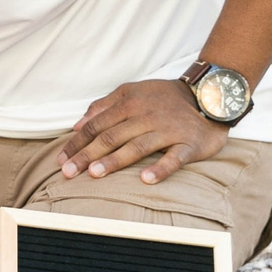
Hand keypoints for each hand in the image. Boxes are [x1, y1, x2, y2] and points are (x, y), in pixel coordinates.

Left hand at [60, 79, 227, 185]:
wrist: (210, 95)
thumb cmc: (165, 97)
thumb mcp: (132, 91)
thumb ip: (104, 106)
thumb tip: (78, 124)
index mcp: (130, 104)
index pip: (97, 125)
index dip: (78, 142)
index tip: (62, 159)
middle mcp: (146, 116)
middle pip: (111, 136)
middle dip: (88, 155)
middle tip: (69, 172)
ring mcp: (168, 130)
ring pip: (137, 146)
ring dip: (115, 160)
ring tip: (96, 174)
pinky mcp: (188, 144)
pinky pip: (173, 157)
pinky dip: (160, 168)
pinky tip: (145, 179)